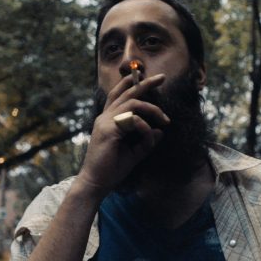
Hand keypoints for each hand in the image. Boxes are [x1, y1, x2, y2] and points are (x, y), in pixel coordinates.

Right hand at [76, 73, 169, 197]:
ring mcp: (105, 122)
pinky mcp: (108, 130)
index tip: (144, 76)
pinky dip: (145, 128)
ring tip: (165, 120)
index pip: (118, 95)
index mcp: (108, 120)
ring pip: (133, 103)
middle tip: (162, 77)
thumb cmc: (112, 170)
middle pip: (126, 92)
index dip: (130, 83)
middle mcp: (105, 117)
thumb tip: (160, 131)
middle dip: (145, 82)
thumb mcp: (134, 153)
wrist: (96, 183)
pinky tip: (148, 138)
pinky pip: (133, 120)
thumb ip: (146, 141)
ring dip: (152, 109)